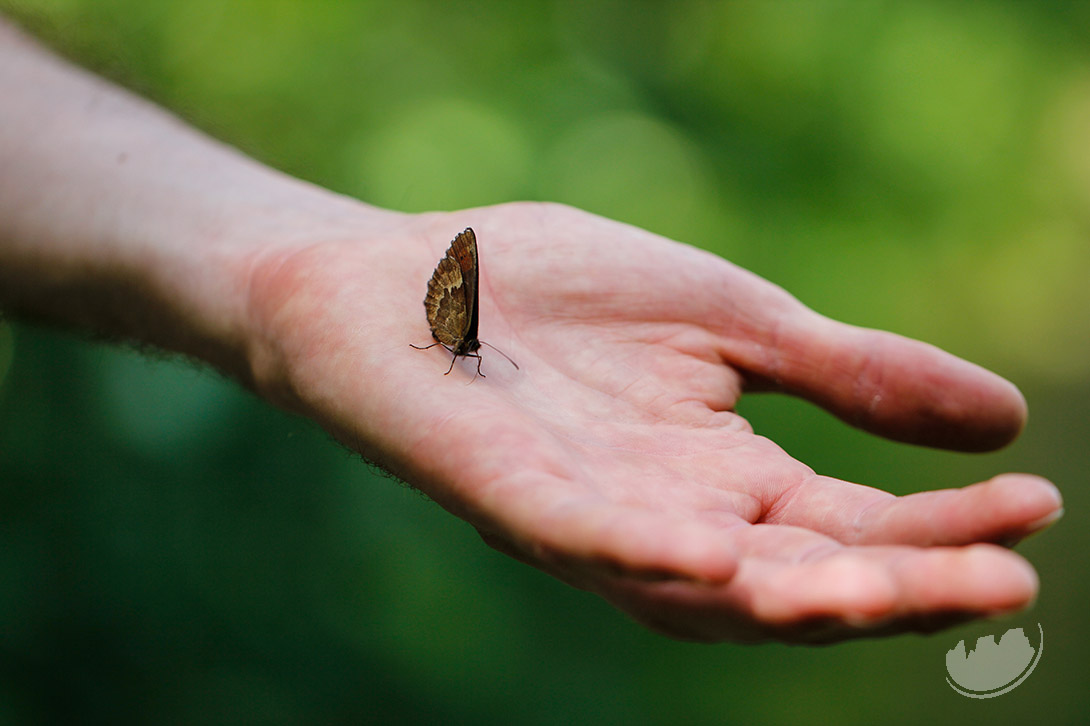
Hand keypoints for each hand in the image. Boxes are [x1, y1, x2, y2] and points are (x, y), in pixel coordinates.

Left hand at [240, 201, 1061, 642]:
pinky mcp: (509, 497)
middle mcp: (667, 516)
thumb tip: (1003, 418)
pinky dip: (645, 551)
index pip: (849, 519)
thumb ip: (845, 371)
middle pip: (795, 574)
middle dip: (896, 585)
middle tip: (1006, 581)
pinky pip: (581, 540)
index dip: (940, 525)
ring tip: (883, 592)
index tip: (1034, 504)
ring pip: (700, 588)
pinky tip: (717, 550)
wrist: (416, 272)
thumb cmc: (560, 291)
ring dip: (790, 595)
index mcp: (723, 473)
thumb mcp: (733, 317)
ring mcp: (589, 518)